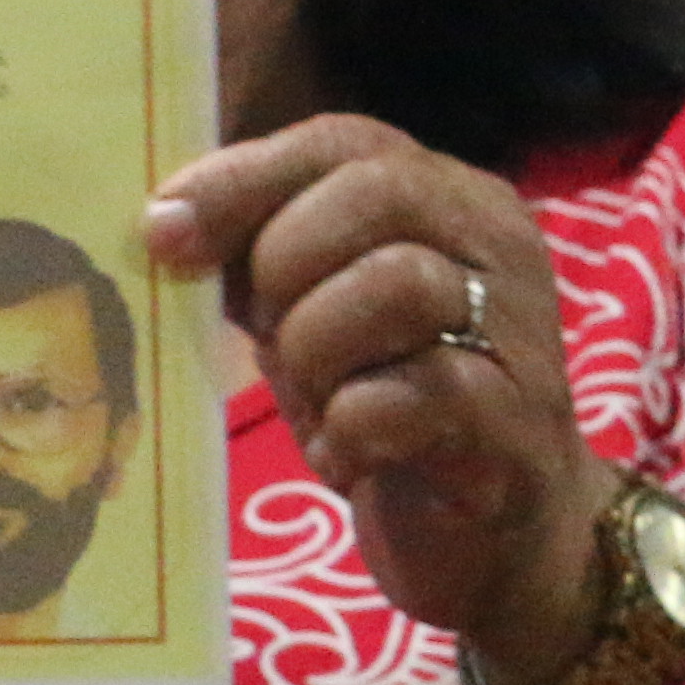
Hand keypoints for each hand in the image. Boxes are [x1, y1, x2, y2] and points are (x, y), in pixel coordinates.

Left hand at [145, 114, 612, 680]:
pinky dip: (350, 431)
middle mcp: (499, 245)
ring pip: (396, 285)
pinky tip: (347, 459)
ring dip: (316, 351)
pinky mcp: (515, 426)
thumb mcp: (312, 313)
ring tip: (318, 403)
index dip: (243, 179)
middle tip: (270, 340)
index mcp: (449, 197)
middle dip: (284, 267)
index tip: (164, 236)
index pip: (343, 142)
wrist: (491, 542)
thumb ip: (258, 257)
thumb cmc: (386, 409)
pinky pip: (409, 398)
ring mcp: (519, 332)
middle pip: (374, 195)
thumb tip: (165, 225)